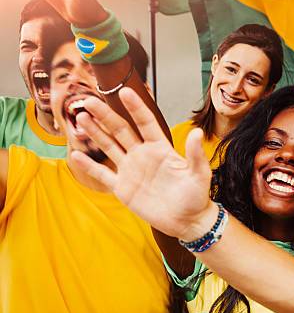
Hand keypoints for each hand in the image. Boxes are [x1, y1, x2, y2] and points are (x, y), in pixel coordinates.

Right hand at [71, 88, 215, 240]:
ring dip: (95, 133)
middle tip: (90, 101)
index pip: (145, 122)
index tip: (124, 91)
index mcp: (160, 148)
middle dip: (106, 115)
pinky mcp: (123, 188)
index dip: (135, 108)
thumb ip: (195, 154)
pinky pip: (103, 175)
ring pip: (109, 146)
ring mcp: (131, 170)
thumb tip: (197, 133)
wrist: (187, 221)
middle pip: (121, 130)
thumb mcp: (198, 174)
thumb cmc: (196, 196)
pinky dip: (90, 166)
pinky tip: (76, 155)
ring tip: (81, 117)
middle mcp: (143, 155)